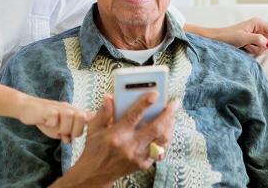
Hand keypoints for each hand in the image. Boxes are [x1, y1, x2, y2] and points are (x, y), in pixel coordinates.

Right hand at [17, 95, 89, 143]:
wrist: (27, 107)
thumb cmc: (45, 118)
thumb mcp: (59, 127)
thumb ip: (68, 133)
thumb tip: (69, 139)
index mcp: (73, 113)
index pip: (90, 117)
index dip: (94, 124)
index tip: (88, 131)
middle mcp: (68, 108)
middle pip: (82, 117)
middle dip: (75, 131)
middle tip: (64, 134)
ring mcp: (58, 107)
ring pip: (70, 116)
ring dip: (62, 128)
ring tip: (54, 129)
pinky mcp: (47, 109)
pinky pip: (54, 117)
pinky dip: (51, 124)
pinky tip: (46, 123)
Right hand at [53, 92, 177, 186]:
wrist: (95, 173)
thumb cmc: (94, 149)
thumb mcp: (93, 128)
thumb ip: (103, 112)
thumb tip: (109, 97)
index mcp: (116, 135)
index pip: (134, 116)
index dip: (145, 103)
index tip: (155, 93)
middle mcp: (129, 146)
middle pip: (155, 128)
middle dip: (167, 114)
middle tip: (174, 103)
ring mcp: (138, 157)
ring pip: (161, 140)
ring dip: (169, 126)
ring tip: (172, 115)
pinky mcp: (143, 164)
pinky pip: (159, 150)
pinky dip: (165, 140)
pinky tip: (166, 131)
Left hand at [214, 17, 267, 56]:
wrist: (218, 39)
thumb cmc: (228, 36)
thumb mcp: (243, 38)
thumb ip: (257, 39)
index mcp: (258, 23)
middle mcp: (259, 27)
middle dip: (262, 47)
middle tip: (250, 47)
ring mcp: (257, 35)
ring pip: (265, 46)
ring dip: (256, 49)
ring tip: (245, 46)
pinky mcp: (253, 41)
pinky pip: (259, 49)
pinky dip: (253, 50)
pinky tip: (245, 48)